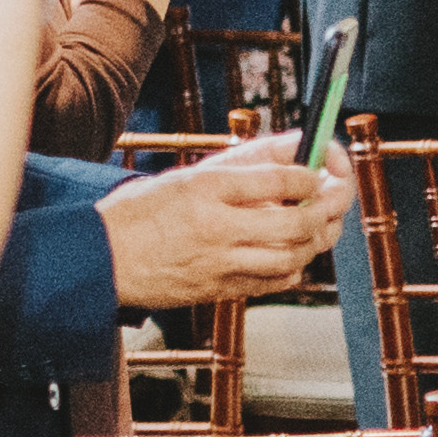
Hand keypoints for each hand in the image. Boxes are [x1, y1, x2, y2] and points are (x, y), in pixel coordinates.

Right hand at [99, 139, 347, 311]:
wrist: (100, 258)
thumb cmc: (144, 210)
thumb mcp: (191, 175)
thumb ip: (247, 161)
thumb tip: (300, 145)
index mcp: (207, 188)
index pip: (281, 178)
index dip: (313, 173)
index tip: (320, 170)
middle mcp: (217, 226)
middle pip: (298, 221)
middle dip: (329, 208)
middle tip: (337, 196)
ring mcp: (219, 263)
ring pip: (293, 256)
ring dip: (317, 239)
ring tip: (320, 223)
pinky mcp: (219, 290)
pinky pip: (274, 282)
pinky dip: (295, 267)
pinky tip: (294, 252)